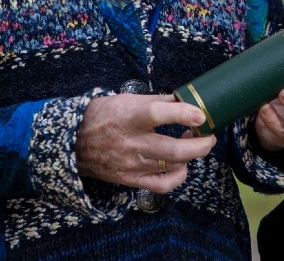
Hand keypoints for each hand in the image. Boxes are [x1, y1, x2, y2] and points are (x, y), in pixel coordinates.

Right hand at [75, 93, 215, 193]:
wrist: (73, 144)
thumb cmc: (102, 117)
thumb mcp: (126, 100)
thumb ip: (157, 100)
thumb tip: (185, 99)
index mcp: (128, 118)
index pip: (156, 114)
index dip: (181, 113)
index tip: (200, 114)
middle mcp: (131, 143)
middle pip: (172, 149)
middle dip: (200, 144)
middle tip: (210, 134)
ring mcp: (132, 165)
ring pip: (172, 166)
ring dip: (192, 154)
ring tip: (195, 142)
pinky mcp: (132, 180)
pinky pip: (163, 185)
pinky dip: (179, 176)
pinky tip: (181, 164)